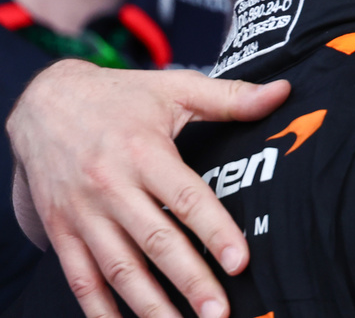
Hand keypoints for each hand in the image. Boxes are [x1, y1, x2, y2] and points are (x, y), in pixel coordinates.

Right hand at [6, 60, 289, 317]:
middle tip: (219, 313)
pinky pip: (80, 277)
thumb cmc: (120, 97)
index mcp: (143, 152)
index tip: (239, 262)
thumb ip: (229, 97)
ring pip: (118, 268)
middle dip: (189, 282)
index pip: (186, 197)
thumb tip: (282, 92)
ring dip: (150, 305)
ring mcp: (83, 213)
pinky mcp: (61, 230)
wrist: (44, 103)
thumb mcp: (174, 88)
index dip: (214, 231)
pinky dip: (99, 308)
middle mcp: (111, 187)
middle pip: (155, 241)